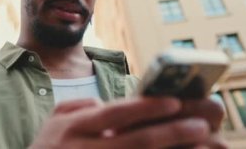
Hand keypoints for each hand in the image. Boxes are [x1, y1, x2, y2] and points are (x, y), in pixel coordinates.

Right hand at [29, 97, 226, 148]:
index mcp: (74, 127)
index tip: (173, 102)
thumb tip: (105, 104)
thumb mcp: (55, 119)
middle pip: (133, 141)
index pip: (114, 113)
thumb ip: (80, 106)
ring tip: (199, 146)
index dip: (144, 108)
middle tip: (200, 125)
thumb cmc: (45, 146)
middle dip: (169, 133)